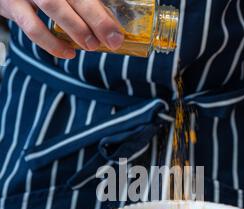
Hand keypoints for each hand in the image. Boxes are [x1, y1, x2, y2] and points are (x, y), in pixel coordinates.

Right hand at [0, 0, 123, 58]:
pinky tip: (68, 53)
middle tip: (112, 41)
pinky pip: (32, 27)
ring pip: (52, 6)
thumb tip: (110, 27)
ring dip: (75, 28)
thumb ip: (84, 5)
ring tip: (92, 46)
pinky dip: (52, 44)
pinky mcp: (11, 5)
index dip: (101, 14)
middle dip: (96, 19)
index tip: (117, 33)